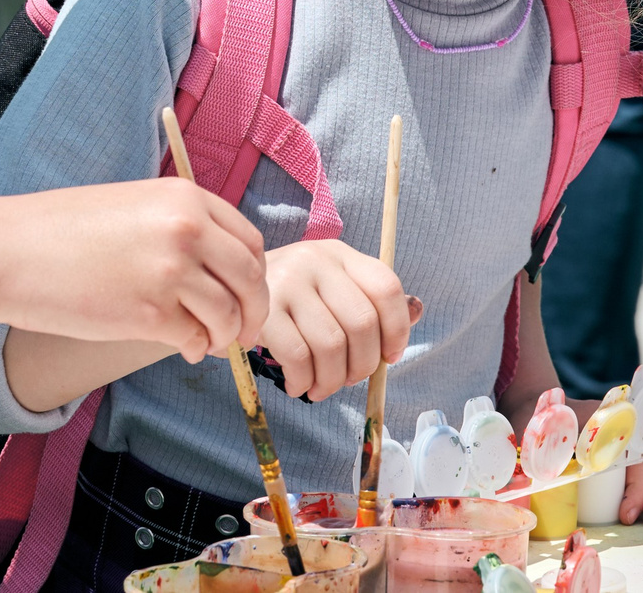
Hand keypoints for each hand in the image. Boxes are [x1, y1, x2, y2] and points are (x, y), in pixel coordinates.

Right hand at [0, 177, 268, 365]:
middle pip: (250, 280)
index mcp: (185, 198)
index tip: (249, 295)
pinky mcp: (150, 314)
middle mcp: (187, 230)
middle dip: (254, 313)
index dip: (254, 276)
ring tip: (207, 342)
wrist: (13, 251)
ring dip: (224, 336)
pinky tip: (184, 347)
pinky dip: (196, 348)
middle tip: (246, 333)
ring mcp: (171, 272)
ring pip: (228, 315)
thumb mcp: (134, 206)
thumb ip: (179, 226)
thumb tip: (216, 267)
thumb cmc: (63, 230)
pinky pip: (195, 338)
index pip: (248, 241)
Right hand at [259, 239, 416, 400]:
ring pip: (331, 345)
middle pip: (362, 323)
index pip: (386, 287)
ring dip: (332, 381)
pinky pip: (298, 357)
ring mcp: (288, 282)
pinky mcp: (263, 310)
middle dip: (362, 365)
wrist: (225, 293)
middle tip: (349, 380)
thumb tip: (417, 309)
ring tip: (321, 388)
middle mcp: (316, 260)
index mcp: (340, 254)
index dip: (398, 329)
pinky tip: (298, 386)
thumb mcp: (331, 287)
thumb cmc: (289, 299)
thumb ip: (371, 300)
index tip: (390, 356)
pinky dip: (304, 382)